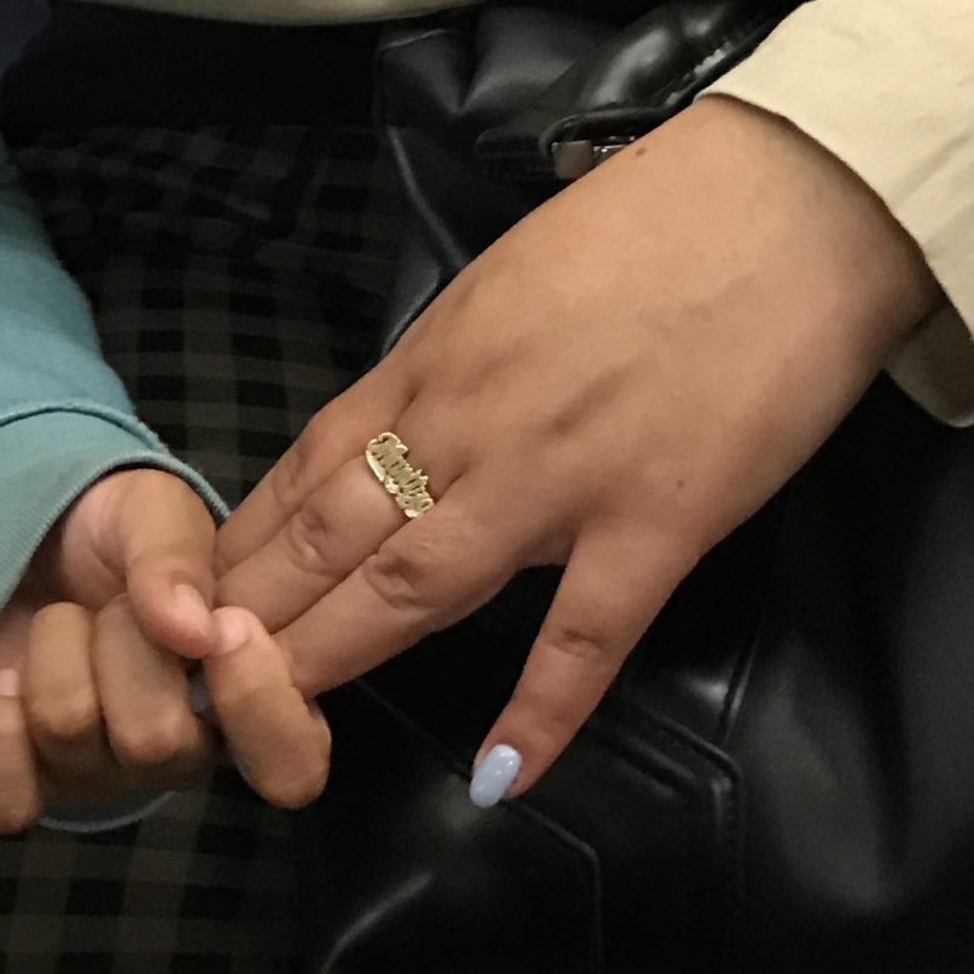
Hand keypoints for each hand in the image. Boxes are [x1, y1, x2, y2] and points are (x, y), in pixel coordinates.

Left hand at [0, 468, 327, 832]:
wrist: (30, 539)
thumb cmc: (117, 531)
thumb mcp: (158, 512)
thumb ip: (179, 558)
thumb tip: (194, 631)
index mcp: (251, 691)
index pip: (292, 762)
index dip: (262, 709)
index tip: (228, 628)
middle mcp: (189, 751)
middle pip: (158, 741)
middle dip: (120, 643)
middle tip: (114, 605)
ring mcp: (107, 776)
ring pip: (72, 734)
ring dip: (54, 652)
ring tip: (66, 626)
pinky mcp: (28, 789)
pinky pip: (8, 798)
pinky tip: (7, 686)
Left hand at [213, 97, 939, 797]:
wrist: (788, 198)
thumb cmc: (649, 225)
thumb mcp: (505, 283)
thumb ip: (442, 371)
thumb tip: (393, 441)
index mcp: (435, 360)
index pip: (310, 465)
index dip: (246, 540)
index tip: (194, 596)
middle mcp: (472, 424)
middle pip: (337, 532)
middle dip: (255, 609)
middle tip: (185, 674)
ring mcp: (560, 477)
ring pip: (421, 581)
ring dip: (337, 652)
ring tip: (269, 715)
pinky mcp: (659, 519)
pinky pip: (587, 631)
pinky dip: (544, 706)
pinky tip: (500, 774)